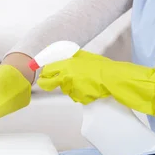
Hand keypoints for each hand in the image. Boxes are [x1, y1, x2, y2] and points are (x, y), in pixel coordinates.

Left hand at [37, 50, 154, 116]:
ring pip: (66, 90)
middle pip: (49, 83)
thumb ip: (72, 59)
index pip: (48, 69)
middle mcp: (67, 75)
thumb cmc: (101, 66)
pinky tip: (90, 89)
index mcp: (68, 63)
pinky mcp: (79, 96)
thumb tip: (62, 60)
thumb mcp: (85, 57)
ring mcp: (73, 87)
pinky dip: (81, 94)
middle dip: (48, 83)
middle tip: (47, 83)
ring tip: (85, 83)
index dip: (43, 72)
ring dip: (71, 88)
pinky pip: (77, 96)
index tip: (39, 74)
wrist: (114, 78)